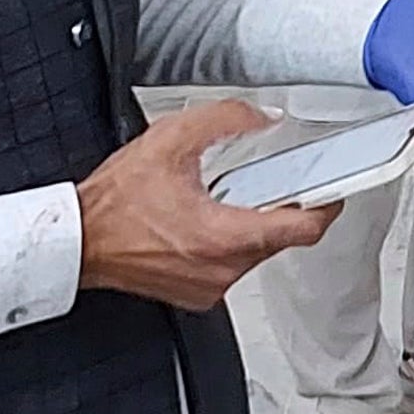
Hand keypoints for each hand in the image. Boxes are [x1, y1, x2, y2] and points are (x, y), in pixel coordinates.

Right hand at [77, 100, 339, 310]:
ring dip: (252, 225)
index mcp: (224, 237)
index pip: (303, 229)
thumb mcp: (171, 139)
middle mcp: (221, 270)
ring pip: (257, 253)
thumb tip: (262, 117)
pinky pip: (232, 266)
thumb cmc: (113, 202)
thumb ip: (225, 120)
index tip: (336, 189)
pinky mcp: (196, 295)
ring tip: (224, 198)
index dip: (327, 206)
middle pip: (281, 238)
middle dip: (280, 207)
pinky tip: (206, 220)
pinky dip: (230, 243)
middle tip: (270, 180)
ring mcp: (209, 288)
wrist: (77, 241)